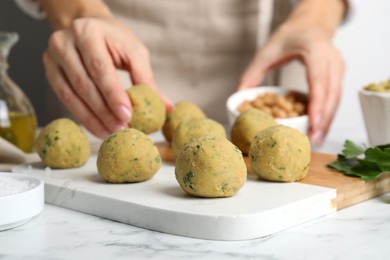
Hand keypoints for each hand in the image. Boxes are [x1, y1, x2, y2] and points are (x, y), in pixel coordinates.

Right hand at [43, 17, 170, 138]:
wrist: (87, 27)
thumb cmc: (113, 39)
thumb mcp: (134, 51)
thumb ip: (146, 78)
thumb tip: (165, 107)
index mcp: (88, 32)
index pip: (100, 68)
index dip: (113, 94)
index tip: (126, 115)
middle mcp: (64, 43)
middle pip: (84, 84)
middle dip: (104, 111)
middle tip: (121, 129)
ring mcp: (53, 58)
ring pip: (71, 95)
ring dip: (93, 118)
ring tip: (111, 132)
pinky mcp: (50, 72)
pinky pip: (65, 99)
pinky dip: (83, 116)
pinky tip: (98, 128)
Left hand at [237, 0, 345, 145]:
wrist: (311, 24)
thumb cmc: (291, 34)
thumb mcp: (268, 50)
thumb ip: (253, 72)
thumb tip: (239, 95)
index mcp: (315, 50)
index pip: (319, 80)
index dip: (318, 103)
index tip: (314, 123)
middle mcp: (332, 60)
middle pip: (332, 93)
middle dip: (324, 119)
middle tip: (314, 140)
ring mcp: (338, 68)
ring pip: (337, 98)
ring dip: (328, 120)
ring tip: (316, 140)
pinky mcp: (338, 75)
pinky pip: (335, 97)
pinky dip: (328, 113)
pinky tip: (319, 128)